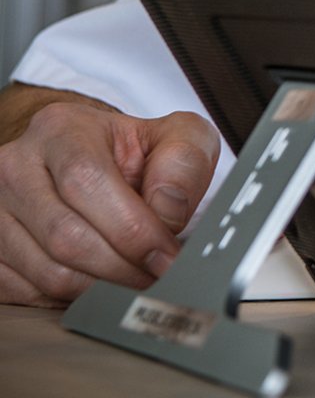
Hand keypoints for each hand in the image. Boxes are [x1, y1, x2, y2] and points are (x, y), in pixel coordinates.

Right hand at [0, 98, 218, 305]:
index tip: (165, 254)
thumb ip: (184, 164)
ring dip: (99, 288)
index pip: (86, 181)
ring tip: (134, 280)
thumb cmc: (138, 154)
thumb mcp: (179, 137)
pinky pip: (24, 293)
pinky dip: (69, 299)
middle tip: (156, 276)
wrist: (98, 164)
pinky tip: (99, 284)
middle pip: (65, 235)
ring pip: (46, 271)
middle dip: (121, 266)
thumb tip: (165, 213)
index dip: (131, 227)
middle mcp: (15, 167)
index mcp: (60, 129)